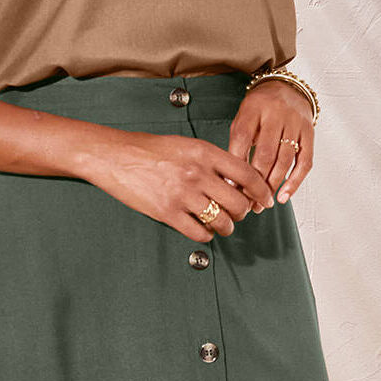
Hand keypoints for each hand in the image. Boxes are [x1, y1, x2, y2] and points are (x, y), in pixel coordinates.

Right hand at [82, 129, 276, 242]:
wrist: (115, 156)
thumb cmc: (149, 149)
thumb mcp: (186, 145)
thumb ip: (212, 161)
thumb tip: (235, 182)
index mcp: (204, 153)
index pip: (247, 175)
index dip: (261, 191)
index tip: (265, 200)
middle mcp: (197, 173)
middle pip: (239, 203)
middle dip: (243, 213)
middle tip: (238, 214)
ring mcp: (183, 194)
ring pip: (222, 222)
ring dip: (226, 227)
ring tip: (221, 224)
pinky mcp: (168, 212)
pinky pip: (199, 233)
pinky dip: (206, 235)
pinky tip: (202, 229)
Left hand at [228, 78, 312, 199]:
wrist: (287, 88)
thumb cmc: (260, 110)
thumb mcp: (243, 118)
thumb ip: (238, 144)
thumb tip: (232, 181)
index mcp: (254, 108)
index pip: (242, 139)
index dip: (236, 165)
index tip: (231, 187)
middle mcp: (277, 114)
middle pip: (265, 153)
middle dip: (256, 182)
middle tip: (248, 202)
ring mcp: (295, 123)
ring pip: (285, 160)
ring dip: (273, 185)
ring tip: (263, 203)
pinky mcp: (310, 132)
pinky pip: (305, 162)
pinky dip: (294, 182)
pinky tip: (283, 196)